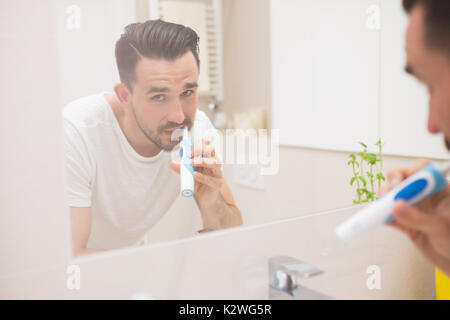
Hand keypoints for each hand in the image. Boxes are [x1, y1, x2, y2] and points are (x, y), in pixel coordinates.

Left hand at [170, 140, 222, 205]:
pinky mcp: (218, 185)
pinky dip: (203, 177)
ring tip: (192, 163)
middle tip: (190, 154)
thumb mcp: (189, 174)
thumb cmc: (199, 184)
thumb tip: (172, 163)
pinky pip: (212, 180)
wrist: (205, 199)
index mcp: (208, 159)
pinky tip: (195, 175)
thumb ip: (182, 168)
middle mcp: (214, 164)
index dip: (199, 145)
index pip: (207, 146)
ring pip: (215, 163)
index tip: (188, 149)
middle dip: (201, 149)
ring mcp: (217, 174)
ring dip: (203, 161)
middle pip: (212, 151)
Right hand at [379, 159, 449, 275]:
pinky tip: (378, 219)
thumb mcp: (441, 227)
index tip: (398, 182)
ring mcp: (414, 210)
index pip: (422, 171)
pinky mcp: (406, 224)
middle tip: (387, 194)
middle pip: (403, 181)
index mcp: (439, 191)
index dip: (409, 172)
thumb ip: (418, 218)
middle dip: (392, 184)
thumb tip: (396, 207)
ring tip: (382, 208)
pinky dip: (382, 217)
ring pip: (393, 197)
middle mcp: (425, 197)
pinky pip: (390, 217)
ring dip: (384, 200)